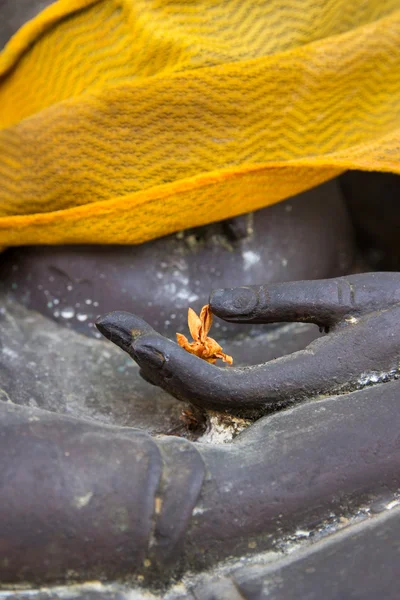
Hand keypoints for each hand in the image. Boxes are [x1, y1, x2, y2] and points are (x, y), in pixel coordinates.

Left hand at [96, 272, 399, 416]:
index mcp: (308, 378)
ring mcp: (287, 396)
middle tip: (109, 323)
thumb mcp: (351, 299)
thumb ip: (282, 302)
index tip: (136, 337)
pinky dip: (189, 364)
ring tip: (124, 332)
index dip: (176, 365)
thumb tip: (215, 302)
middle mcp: (290, 397)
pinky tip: (168, 346)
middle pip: (204, 393)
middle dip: (151, 359)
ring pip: (210, 392)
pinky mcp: (286, 386)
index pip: (223, 387)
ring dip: (163, 362)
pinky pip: (226, 385)